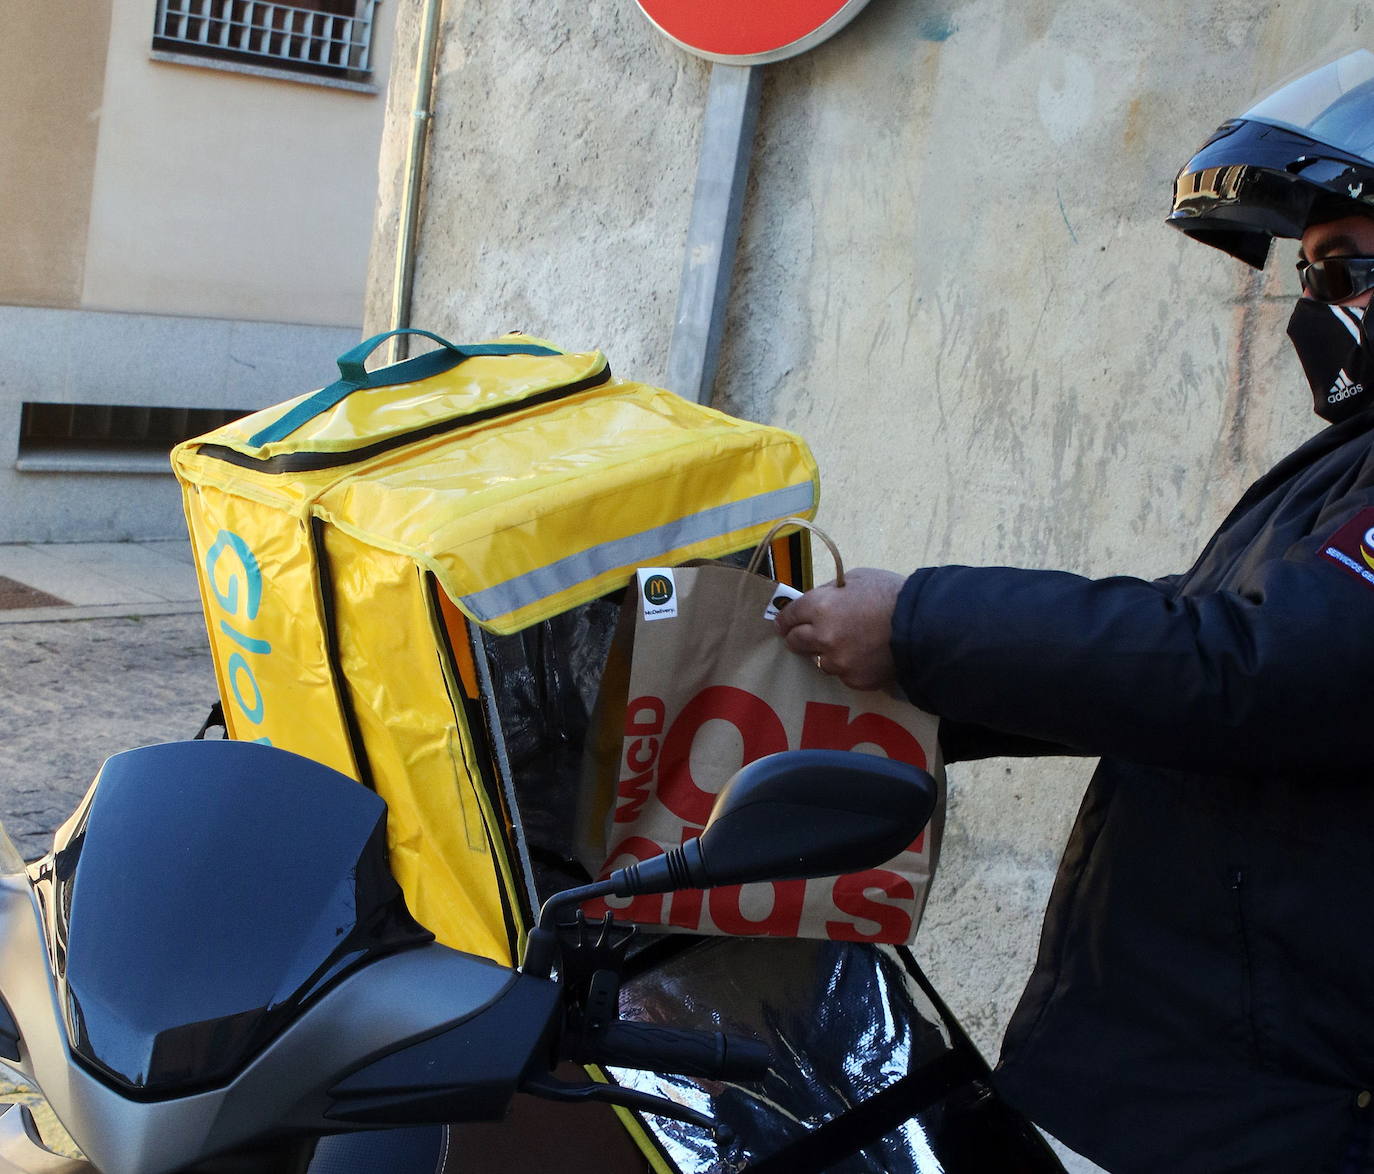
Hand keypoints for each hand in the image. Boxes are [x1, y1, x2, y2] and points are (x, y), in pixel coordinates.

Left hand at [775, 568, 905, 690]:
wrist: (925, 626)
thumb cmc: (892, 595)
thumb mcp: (858, 578)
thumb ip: (831, 591)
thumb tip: (817, 600)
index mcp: (820, 607)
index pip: (789, 616)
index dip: (786, 618)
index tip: (784, 623)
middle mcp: (822, 637)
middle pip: (795, 642)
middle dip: (798, 637)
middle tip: (807, 635)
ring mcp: (838, 662)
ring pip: (820, 661)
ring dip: (827, 653)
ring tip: (848, 645)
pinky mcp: (854, 680)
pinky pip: (843, 674)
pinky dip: (850, 666)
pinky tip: (865, 657)